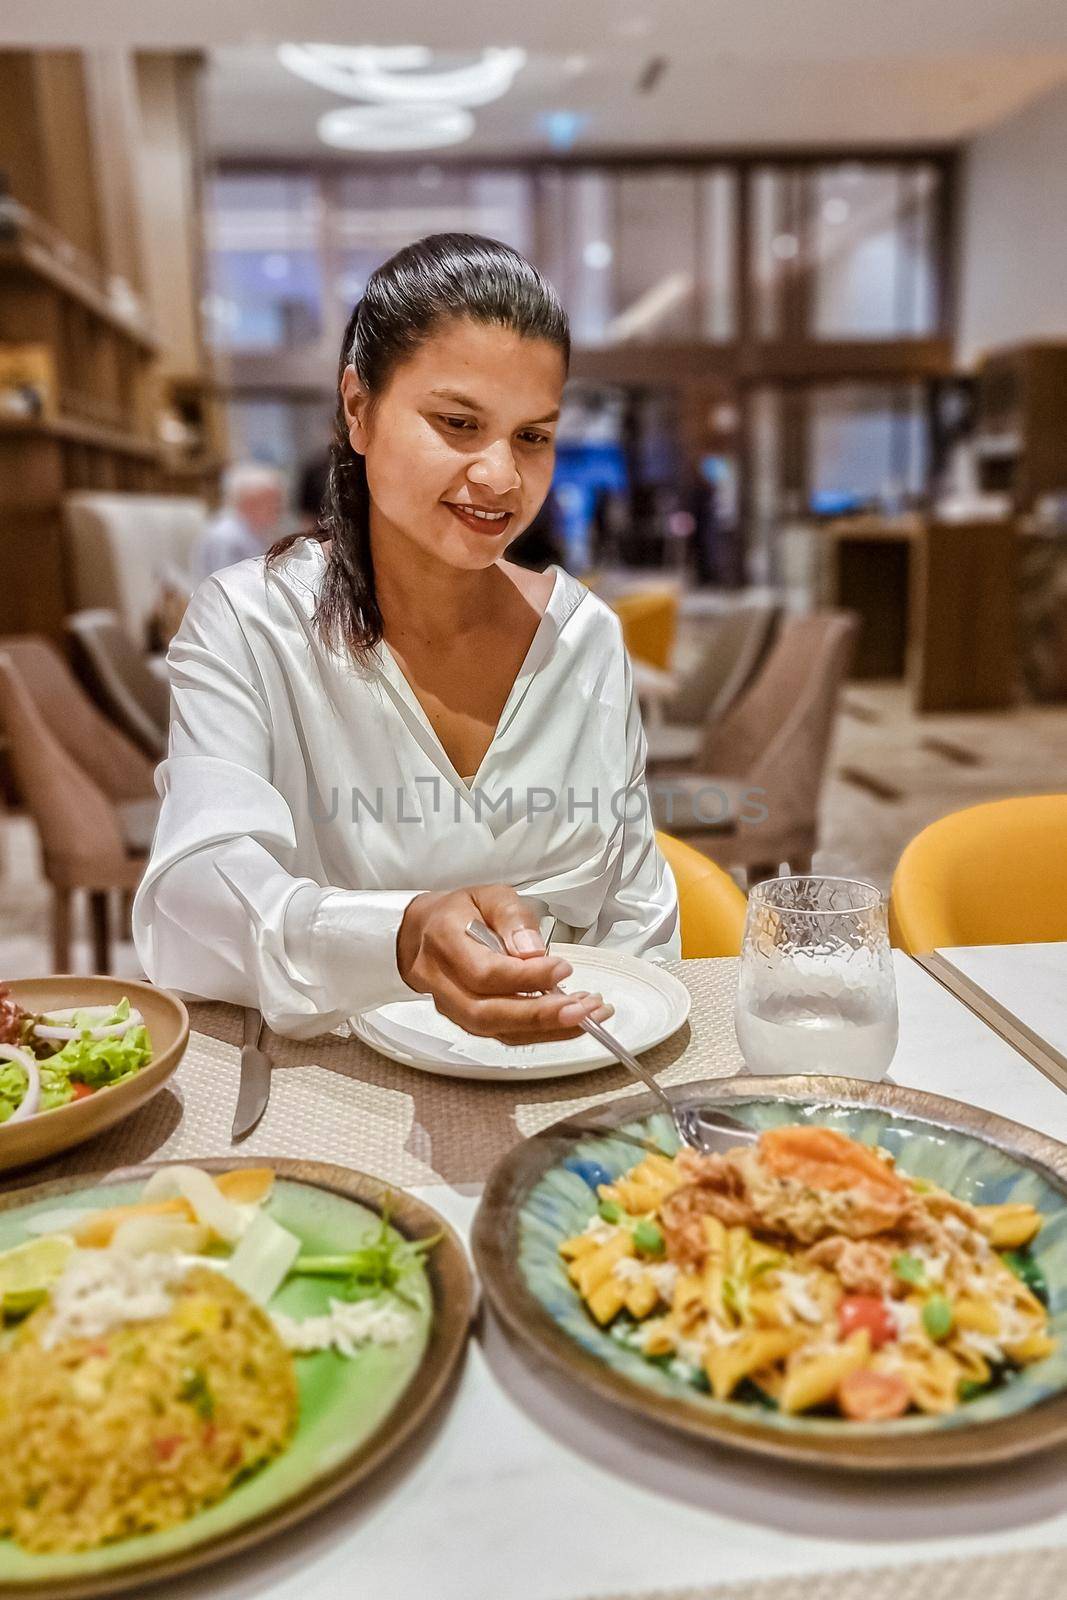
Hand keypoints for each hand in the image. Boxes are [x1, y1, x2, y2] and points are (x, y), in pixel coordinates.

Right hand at [396, 884, 613, 1044]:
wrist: (424, 934)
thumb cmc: (461, 912)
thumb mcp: (489, 896)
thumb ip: (512, 918)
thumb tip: (532, 951)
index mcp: (445, 941)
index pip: (484, 973)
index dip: (525, 977)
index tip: (562, 968)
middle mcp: (442, 981)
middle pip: (487, 1012)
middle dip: (539, 1015)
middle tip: (582, 1008)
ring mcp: (451, 1007)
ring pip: (495, 1030)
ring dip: (546, 1029)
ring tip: (587, 1016)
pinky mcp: (467, 1022)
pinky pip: (503, 1035)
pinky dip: (540, 1033)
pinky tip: (571, 1023)